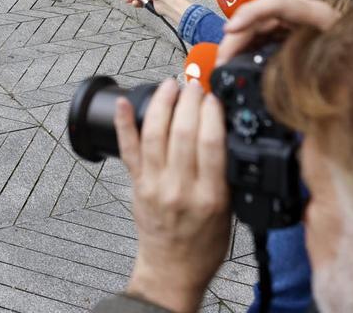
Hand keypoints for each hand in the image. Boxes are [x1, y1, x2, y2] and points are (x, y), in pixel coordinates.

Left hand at [115, 80, 229, 311]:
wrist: (172, 271)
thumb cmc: (203, 245)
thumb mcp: (230, 212)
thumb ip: (227, 176)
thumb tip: (226, 131)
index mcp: (210, 196)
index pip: (211, 144)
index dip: (211, 112)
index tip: (214, 94)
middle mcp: (180, 188)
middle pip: (182, 132)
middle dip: (189, 100)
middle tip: (195, 82)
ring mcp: (154, 184)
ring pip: (154, 134)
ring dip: (162, 103)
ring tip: (170, 84)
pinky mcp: (136, 184)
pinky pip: (128, 148)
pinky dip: (123, 123)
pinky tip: (122, 103)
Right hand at [217, 0, 339, 62]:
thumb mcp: (344, 65)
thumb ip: (317, 69)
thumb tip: (282, 81)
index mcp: (318, 16)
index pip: (276, 4)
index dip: (249, 14)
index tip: (229, 30)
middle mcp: (304, 18)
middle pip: (260, 18)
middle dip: (236, 38)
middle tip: (220, 61)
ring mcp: (297, 28)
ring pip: (258, 30)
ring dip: (238, 45)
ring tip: (224, 66)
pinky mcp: (292, 41)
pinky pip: (264, 41)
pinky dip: (248, 52)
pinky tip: (237, 66)